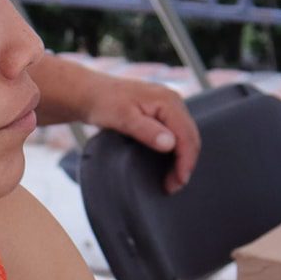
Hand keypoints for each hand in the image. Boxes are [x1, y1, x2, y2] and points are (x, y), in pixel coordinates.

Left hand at [83, 75, 200, 191]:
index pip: (186, 135)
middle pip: (190, 136)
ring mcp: (169, 106)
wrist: (90, 93)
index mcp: (168, 101)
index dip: (185, 161)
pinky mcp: (162, 112)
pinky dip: (176, 151)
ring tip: (171, 180)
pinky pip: (177, 133)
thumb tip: (171, 144)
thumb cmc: (103, 104)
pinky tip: (168, 164)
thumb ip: (147, 131)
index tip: (177, 183)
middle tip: (172, 187)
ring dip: (182, 159)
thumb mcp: (122, 119)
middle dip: (185, 163)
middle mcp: (173, 101)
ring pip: (185, 136)